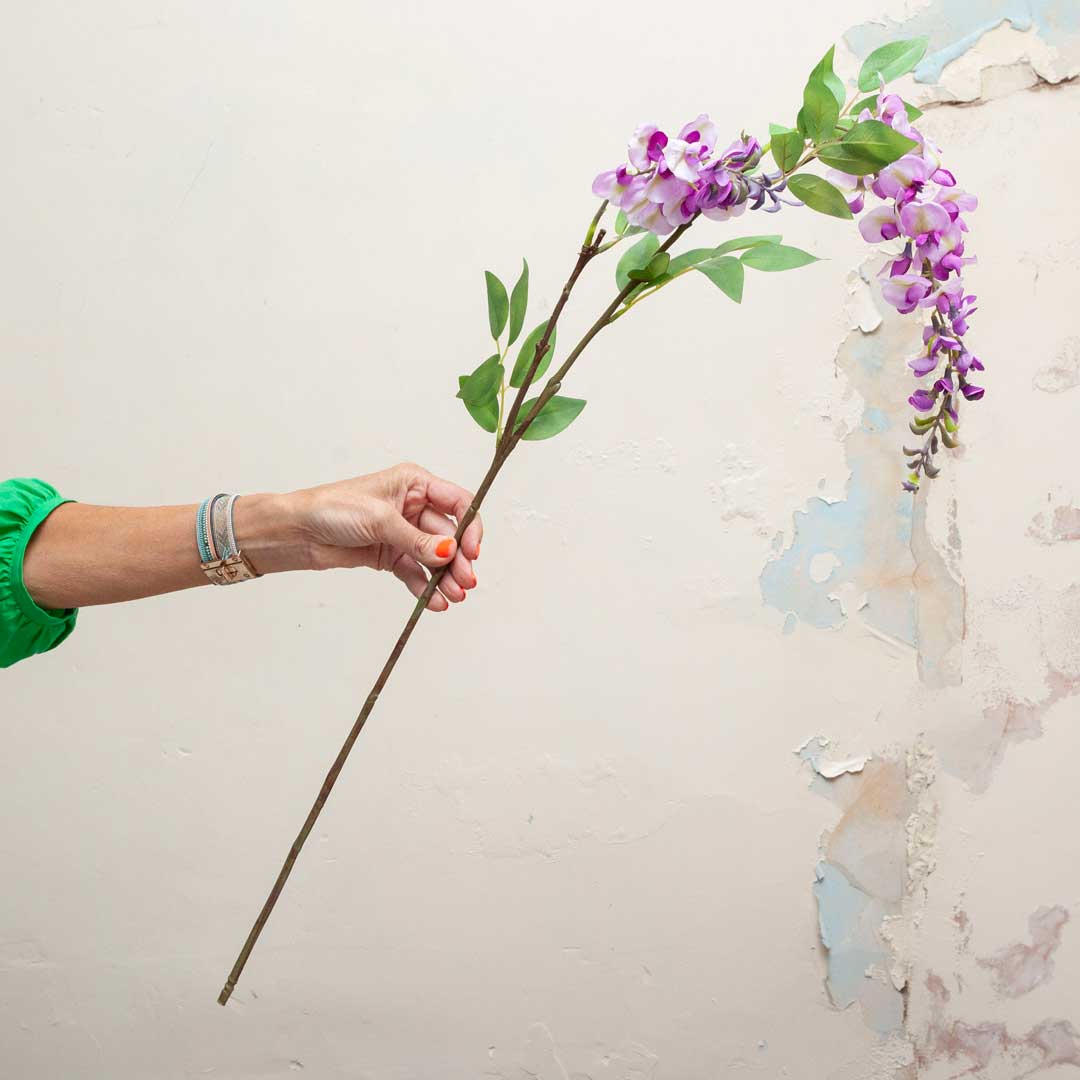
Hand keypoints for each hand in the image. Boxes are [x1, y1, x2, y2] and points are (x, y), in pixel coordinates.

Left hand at [291, 463, 482, 611]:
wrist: (298, 532)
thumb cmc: (332, 508)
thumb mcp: (380, 520)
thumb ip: (417, 540)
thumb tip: (449, 553)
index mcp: (414, 483)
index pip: (457, 502)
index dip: (469, 526)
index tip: (472, 551)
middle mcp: (413, 506)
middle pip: (449, 535)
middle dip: (458, 560)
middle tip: (465, 582)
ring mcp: (403, 533)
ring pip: (435, 557)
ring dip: (445, 577)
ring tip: (452, 596)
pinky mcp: (391, 555)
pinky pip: (416, 572)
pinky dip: (426, 587)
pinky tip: (434, 601)